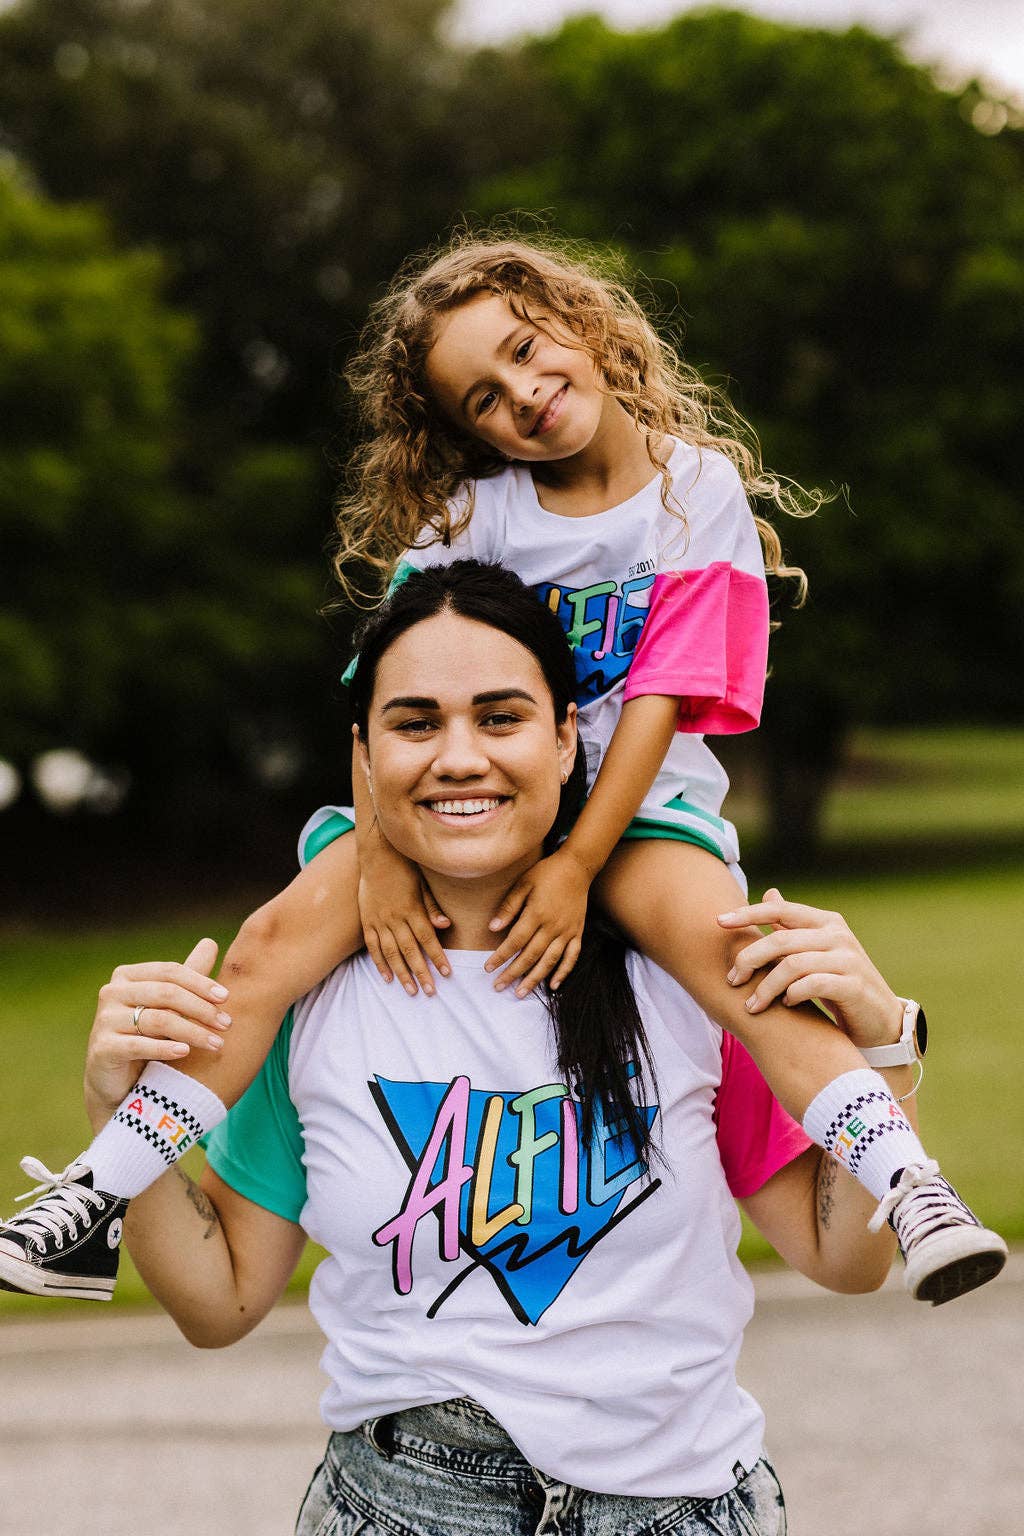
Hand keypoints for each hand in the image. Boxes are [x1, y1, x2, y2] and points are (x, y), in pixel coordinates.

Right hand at [84, 938, 229, 1128]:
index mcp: (128, 976)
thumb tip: (210, 942)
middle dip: (201, 1008)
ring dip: (192, 1031)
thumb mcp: (169, 1006)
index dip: (200, 983)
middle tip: (227, 1024)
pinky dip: (164, 1048)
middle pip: (166, 993)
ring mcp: (104, 1020)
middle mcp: (112, 993)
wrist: (119, 1082)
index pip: (170, 972)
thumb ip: (188, 976)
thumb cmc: (148, 1037)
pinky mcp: (102, 1048)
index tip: (226, 997)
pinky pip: (138, 1045)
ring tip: (217, 1043)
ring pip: (157, 1020)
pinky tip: (185, 1052)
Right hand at [358, 838, 450, 995]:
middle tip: (431, 992)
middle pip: (411, 950)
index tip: (447, 973)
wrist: (376, 855)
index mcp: (412, 909)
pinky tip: (387, 978)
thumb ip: (432, 906)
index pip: (428, 939)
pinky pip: (373, 947)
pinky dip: (379, 963)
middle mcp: (395, 918)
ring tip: (411, 991)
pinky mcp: (367, 921)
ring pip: (391, 953)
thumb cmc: (405, 868)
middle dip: (422, 973)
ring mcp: (379, 920)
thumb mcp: (422, 884)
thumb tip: (446, 925)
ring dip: (402, 973)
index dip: (438, 957)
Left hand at [485, 848, 590, 995]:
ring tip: (520, 993)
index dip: (501, 956)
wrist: (577, 867)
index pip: (515, 941)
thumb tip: (492, 928)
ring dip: (534, 979)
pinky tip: (553, 986)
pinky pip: (572, 957)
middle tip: (498, 987)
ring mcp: (567, 931)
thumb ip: (508, 907)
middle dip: (513, 973)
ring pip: (550, 961)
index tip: (488, 968)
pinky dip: (563, 972)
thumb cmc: (546, 873)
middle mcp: (553, 926)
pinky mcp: (578, 933)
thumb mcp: (523, 883)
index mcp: (537, 914)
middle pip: (530, 956)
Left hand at [718, 889, 902, 1050]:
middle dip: (750, 960)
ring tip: (753, 1004)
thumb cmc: (839, 982)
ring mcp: (848, 959)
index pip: (780, 910)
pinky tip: (786, 1004)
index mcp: (826, 922)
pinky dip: (792, 994)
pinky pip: (812, 984)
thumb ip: (792, 926)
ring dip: (766, 987)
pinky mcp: (854, 985)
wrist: (879, 1019)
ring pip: (793, 965)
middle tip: (732, 979)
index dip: (748, 913)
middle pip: (780, 940)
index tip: (718, 921)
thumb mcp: (816, 950)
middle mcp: (838, 935)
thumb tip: (769, 893)